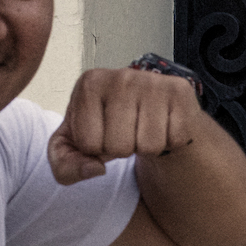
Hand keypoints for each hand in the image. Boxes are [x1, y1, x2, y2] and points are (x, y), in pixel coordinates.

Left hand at [50, 65, 204, 184]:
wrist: (150, 110)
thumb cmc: (107, 127)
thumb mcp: (74, 147)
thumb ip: (66, 165)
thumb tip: (95, 168)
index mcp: (89, 83)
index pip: (88, 144)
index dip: (96, 149)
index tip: (103, 130)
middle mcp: (121, 76)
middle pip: (119, 147)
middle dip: (122, 150)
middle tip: (126, 131)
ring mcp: (153, 82)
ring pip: (149, 146)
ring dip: (147, 147)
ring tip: (144, 128)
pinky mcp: (180, 91)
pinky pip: (175, 140)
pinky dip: (170, 141)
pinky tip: (163, 125)